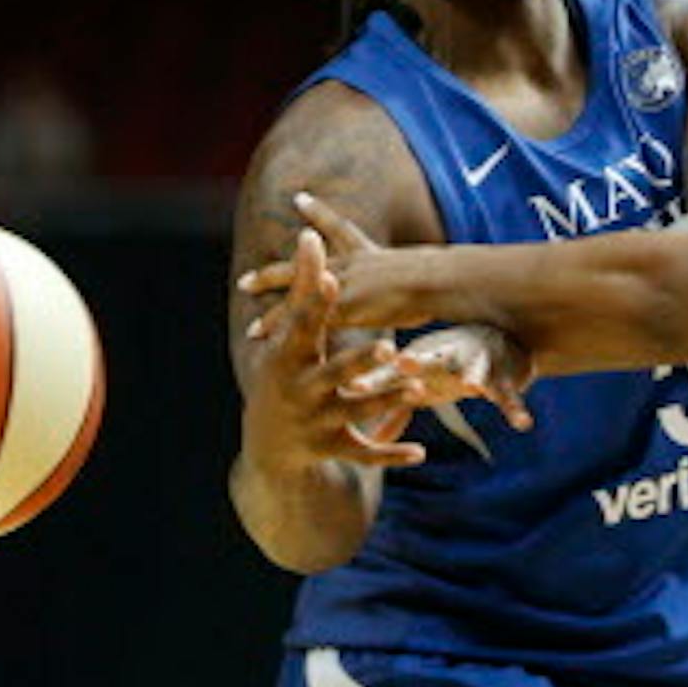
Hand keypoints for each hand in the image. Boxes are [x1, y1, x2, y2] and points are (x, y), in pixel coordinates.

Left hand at [237, 192, 440, 332]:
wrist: (441, 281)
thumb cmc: (446, 280)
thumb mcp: (429, 269)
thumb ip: (419, 274)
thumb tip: (437, 270)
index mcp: (370, 254)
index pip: (339, 228)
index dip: (318, 213)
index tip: (298, 198)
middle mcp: (351, 265)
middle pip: (302, 263)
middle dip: (274, 272)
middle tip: (247, 280)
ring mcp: (343, 284)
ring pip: (296, 294)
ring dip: (271, 310)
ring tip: (249, 319)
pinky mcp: (342, 306)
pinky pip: (304, 318)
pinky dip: (281, 328)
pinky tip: (258, 336)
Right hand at [238, 227, 429, 468]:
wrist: (266, 442)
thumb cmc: (281, 372)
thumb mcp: (288, 334)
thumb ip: (303, 287)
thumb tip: (309, 234)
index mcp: (288, 357)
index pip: (304, 326)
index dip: (319, 303)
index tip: (337, 281)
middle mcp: (301, 390)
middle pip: (333, 374)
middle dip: (359, 361)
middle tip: (389, 348)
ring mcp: (317, 422)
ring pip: (357, 412)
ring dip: (386, 401)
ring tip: (418, 391)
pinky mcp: (334, 448)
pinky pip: (366, 453)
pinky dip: (392, 452)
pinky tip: (421, 452)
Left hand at [343, 324, 535, 431]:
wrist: (499, 339)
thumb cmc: (450, 368)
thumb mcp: (422, 387)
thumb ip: (396, 413)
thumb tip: (370, 441)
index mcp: (421, 363)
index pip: (393, 373)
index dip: (373, 380)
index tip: (352, 387)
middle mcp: (445, 359)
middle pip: (429, 361)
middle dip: (417, 363)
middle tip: (404, 364)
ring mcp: (476, 365)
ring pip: (474, 369)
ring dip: (472, 374)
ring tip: (472, 385)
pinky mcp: (503, 377)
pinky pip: (509, 395)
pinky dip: (515, 407)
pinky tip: (522, 423)